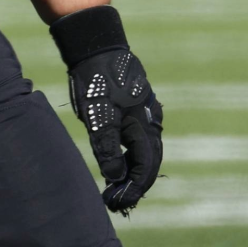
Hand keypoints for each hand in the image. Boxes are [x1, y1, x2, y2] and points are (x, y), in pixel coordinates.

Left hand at [52, 7, 163, 214]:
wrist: (96, 43)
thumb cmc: (96, 78)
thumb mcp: (98, 115)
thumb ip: (107, 148)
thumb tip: (114, 177)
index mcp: (144, 122)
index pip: (145, 166)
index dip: (132, 187)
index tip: (115, 202)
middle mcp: (151, 117)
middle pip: (150, 159)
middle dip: (136, 183)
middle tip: (117, 201)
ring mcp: (146, 109)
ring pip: (147, 148)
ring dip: (135, 170)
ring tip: (118, 186)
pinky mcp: (136, 103)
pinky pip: (141, 136)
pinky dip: (133, 154)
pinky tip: (120, 159)